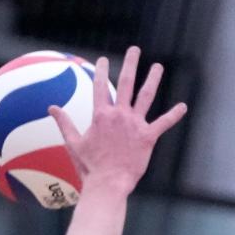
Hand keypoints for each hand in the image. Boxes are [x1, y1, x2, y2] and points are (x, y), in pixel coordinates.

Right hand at [50, 49, 186, 196]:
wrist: (107, 184)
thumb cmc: (89, 167)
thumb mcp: (73, 144)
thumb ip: (64, 123)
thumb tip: (51, 108)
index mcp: (101, 115)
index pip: (100, 87)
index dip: (101, 71)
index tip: (102, 60)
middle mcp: (119, 115)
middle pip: (126, 83)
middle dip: (130, 64)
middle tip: (134, 50)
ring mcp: (135, 124)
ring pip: (146, 96)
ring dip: (152, 79)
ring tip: (157, 67)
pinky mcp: (148, 137)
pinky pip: (163, 123)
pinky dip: (174, 115)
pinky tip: (183, 107)